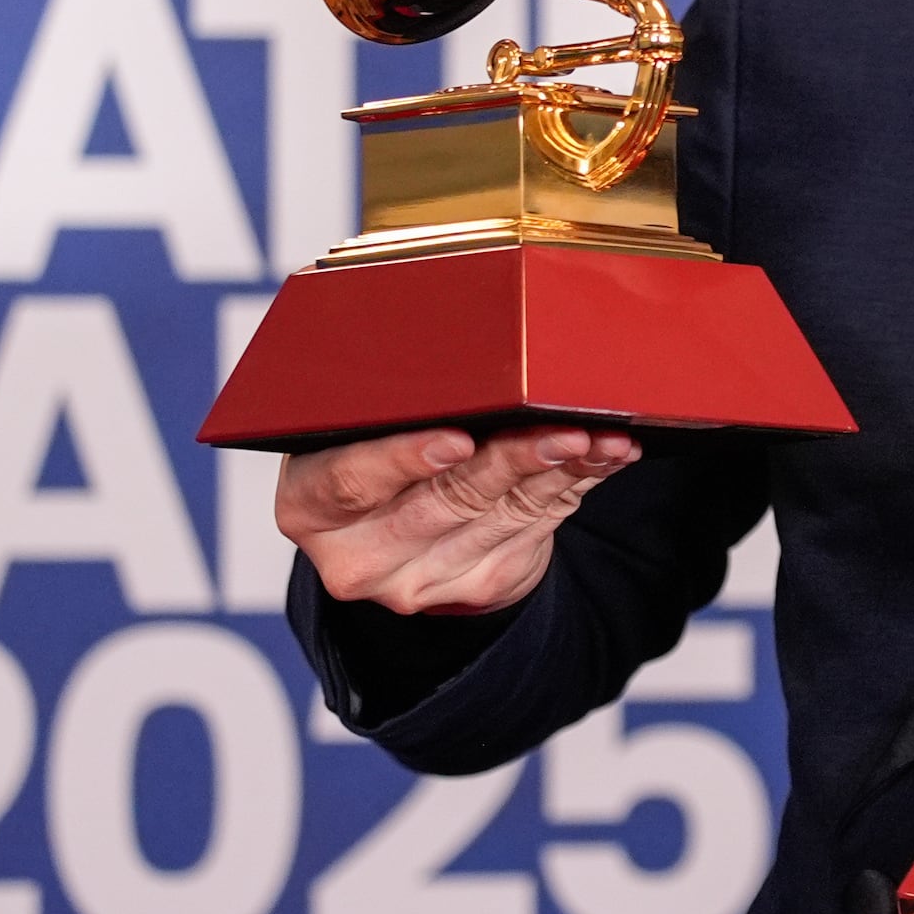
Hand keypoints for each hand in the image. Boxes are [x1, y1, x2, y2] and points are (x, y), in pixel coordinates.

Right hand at [275, 423, 638, 614]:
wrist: (395, 527)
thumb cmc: (374, 441)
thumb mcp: (357, 418)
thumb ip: (390, 390)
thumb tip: (474, 329)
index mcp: (309, 500)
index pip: (349, 480)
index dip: (403, 460)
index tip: (456, 439)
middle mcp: (357, 552)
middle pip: (442, 501)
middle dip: (510, 461)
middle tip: (561, 429)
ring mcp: (418, 579)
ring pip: (500, 517)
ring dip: (559, 472)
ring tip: (599, 437)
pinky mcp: (476, 585)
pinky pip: (535, 530)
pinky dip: (575, 486)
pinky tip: (604, 457)